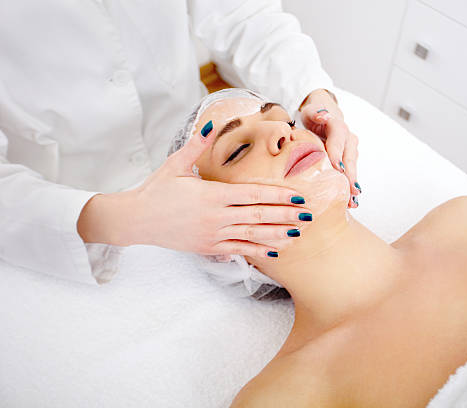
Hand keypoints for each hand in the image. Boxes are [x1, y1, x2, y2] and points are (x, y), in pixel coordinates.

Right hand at [127, 122, 310, 258]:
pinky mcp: (208, 248)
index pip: (253, 195)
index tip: (298, 197)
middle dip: (286, 216)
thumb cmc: (156, 190)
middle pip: (259, 216)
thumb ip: (196, 145)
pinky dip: (257, 251)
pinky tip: (273, 252)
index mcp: (212, 194)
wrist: (135, 220)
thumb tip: (211, 123)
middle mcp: (216, 217)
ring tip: (298, 234)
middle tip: (309, 216)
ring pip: (252, 236)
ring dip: (277, 235)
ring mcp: (212, 235)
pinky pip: (238, 251)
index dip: (278, 196)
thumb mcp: (175, 164)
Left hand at [300, 89, 360, 207]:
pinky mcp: (349, 160)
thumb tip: (323, 115)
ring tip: (352, 202)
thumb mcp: (311, 112)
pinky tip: (351, 202)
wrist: (323, 117)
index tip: (338, 168)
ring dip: (352, 185)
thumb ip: (316, 114)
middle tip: (351, 192)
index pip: (338, 141)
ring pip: (352, 169)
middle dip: (350, 176)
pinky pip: (350, 174)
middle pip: (350, 159)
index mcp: (338, 127)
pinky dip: (350, 187)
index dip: (338, 155)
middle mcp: (349, 139)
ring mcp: (351, 150)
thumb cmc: (313, 116)